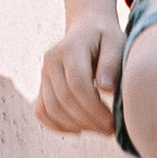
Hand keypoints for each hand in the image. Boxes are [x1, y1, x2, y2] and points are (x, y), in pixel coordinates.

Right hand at [36, 13, 122, 134]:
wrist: (86, 27)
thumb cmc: (106, 37)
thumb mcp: (116, 42)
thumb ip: (112, 63)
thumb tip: (106, 88)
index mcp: (70, 48)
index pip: (78, 85)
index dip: (94, 108)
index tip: (112, 122)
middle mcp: (51, 61)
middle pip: (63, 99)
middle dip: (88, 120)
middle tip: (109, 130)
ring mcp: (43, 74)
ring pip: (51, 109)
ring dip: (75, 125)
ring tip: (98, 129)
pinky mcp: (41, 85)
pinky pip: (41, 111)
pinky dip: (56, 125)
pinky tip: (79, 129)